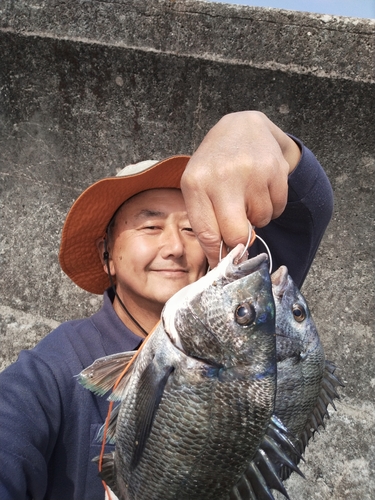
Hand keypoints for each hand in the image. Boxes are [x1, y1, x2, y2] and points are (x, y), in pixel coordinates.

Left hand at [180, 111, 300, 268]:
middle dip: (240, 240)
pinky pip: (277, 209)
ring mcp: (252, 172)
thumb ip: (207, 220)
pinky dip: (271, 206)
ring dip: (256, 217)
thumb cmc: (215, 165)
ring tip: (247, 195)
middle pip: (236, 234)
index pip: (207, 233)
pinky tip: (260, 188)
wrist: (242, 128)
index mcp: (196, 183)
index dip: (217, 254)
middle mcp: (223, 176)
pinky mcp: (276, 169)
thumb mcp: (198, 186)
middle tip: (240, 231)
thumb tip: (226, 255)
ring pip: (261, 221)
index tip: (224, 263)